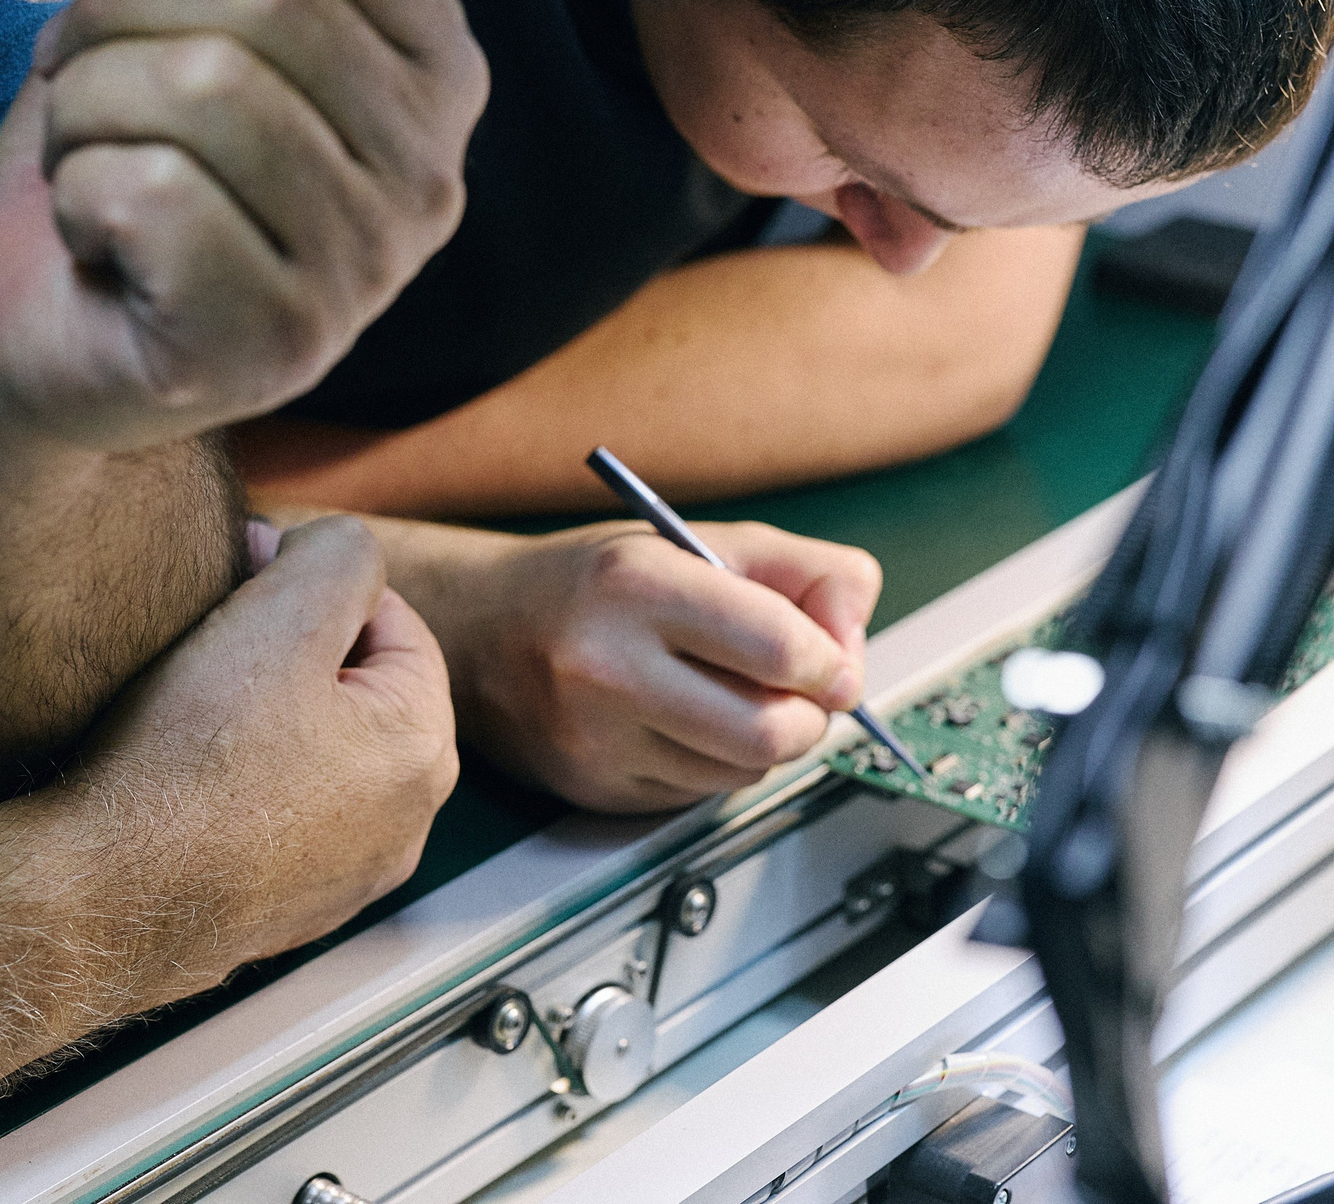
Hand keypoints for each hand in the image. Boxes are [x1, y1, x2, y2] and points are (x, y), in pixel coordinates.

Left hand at [0, 0, 487, 454]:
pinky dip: (79, 190)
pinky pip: (155, 194)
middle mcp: (433, 181)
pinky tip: (92, 231)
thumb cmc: (130, 162)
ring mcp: (365, 275)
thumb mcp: (211, 17)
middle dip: (119, 5)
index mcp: (444, 77)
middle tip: (68, 57)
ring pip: (201, 88)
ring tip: (83, 144)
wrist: (42, 343)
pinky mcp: (273, 348)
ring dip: (88, 101)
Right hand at [71, 516, 458, 994]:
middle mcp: (406, 823)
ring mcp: (348, 875)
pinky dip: (242, 781)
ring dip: (265, 712)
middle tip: (215, 635)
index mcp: (423, 748)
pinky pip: (279, 811)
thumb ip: (339, 554)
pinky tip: (186, 771)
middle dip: (292, 646)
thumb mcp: (278, 616)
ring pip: (317, 748)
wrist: (97, 900)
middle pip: (357, 685)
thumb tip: (338, 551)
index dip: (309, 580)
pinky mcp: (289, 908)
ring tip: (195, 703)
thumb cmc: (186, 765)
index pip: (391, 618)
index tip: (243, 580)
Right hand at [434, 521, 883, 812]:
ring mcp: (596, 738)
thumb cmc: (594, 582)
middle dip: (808, 717)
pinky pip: (700, 795)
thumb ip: (802, 571)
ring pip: (743, 772)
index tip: (832, 662)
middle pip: (770, 731)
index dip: (830, 661)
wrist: (480, 630)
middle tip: (799, 692)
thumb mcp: (696, 538)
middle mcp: (608, 666)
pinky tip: (685, 722)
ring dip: (764, 742)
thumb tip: (853, 640)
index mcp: (638, 586)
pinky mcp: (595, 789)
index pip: (779, 648)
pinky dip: (716, 763)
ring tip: (733, 696)